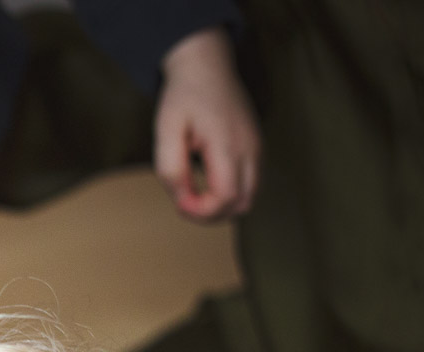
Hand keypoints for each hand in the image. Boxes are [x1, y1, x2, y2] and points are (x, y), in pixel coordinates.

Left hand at [154, 27, 259, 221]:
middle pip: (242, 204)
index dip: (200, 211)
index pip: (226, 198)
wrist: (206, 66)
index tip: (178, 201)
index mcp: (228, 144)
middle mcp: (250, 149)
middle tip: (183, 202)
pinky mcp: (256, 148)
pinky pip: (249, 185)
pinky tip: (206, 182)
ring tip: (193, 192)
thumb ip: (171, 168)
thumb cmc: (184, 97)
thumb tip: (182, 199)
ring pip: (249, 198)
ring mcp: (257, 148)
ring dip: (221, 206)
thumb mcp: (166, 130)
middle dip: (210, 214)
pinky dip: (229, 193)